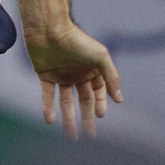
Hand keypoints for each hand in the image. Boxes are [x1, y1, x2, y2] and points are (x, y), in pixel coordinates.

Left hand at [25, 23, 122, 140]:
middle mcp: (77, 73)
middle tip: (89, 136)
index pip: (98, 92)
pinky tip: (50, 120)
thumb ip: (111, 77)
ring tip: (71, 136)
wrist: (48, 28)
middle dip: (87, 118)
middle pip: (84, 100)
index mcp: (91, 69)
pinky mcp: (45, 75)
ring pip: (66, 101)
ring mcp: (61, 75)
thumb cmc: (76, 40)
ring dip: (68, 118)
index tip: (99, 116)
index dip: (100, 104)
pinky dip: (48, 107)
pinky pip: (47, 95)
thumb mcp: (100, 56)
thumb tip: (120, 98)